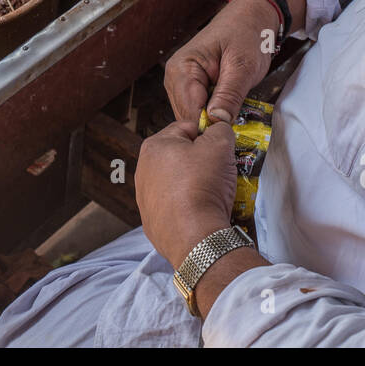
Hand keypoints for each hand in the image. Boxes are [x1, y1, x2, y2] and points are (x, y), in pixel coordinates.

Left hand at [135, 118, 235, 266]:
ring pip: (178, 182)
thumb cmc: (202, 188)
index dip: (208, 136)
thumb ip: (220, 129)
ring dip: (195, 184)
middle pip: (181, 156)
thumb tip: (219, 129)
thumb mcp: (220, 145)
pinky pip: (175, 206)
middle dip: (201, 162)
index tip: (220, 149)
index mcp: (155, 146)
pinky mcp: (152, 220)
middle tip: (220, 172)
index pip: (187, 129)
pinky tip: (201, 211)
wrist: (195, 236)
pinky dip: (188, 207)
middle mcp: (144, 170)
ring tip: (212, 193)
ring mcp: (145, 198)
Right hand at [164, 0, 276, 125]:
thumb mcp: (243, 66)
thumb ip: (230, 94)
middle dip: (211, 126)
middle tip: (237, 126)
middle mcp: (174, 78)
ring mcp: (180, 84)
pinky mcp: (190, 88)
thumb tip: (217, 121)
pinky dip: (214, 114)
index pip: (189, 113)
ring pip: (193, 118)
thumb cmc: (246, 35)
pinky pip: (198, 111)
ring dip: (213, 121)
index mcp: (182, 69)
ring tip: (234, 114)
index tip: (231, 134)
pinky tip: (228, 109)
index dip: (210, 128)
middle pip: (188, 118)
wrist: (250, 19)